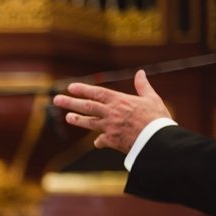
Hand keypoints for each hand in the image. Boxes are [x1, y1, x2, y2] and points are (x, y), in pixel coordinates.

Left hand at [52, 69, 171, 152]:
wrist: (158, 140)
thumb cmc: (157, 118)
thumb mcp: (152, 98)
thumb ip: (143, 86)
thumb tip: (140, 72)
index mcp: (120, 101)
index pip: (97, 93)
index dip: (83, 89)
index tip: (71, 87)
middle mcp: (111, 113)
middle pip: (86, 106)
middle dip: (70, 102)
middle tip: (56, 99)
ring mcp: (109, 127)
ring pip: (89, 123)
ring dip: (77, 120)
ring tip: (68, 117)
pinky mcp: (111, 141)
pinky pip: (101, 141)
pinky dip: (99, 141)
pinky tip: (97, 142)